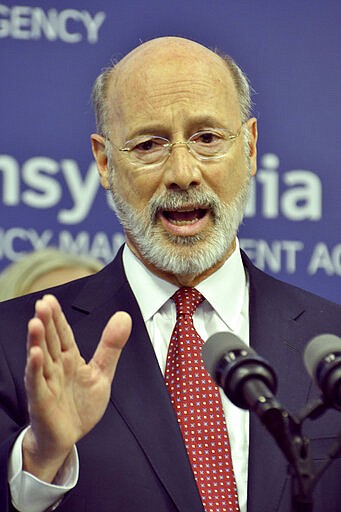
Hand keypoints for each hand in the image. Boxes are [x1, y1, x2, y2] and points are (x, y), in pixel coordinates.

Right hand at [22, 294, 130, 481]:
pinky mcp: (41, 401)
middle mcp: (56, 367)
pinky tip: (35, 355)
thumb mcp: (101, 373)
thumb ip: (111, 346)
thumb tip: (123, 315)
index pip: (63, 334)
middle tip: (42, 303)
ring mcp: (47, 383)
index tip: (49, 299)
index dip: (57, 318)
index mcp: (69, 358)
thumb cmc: (80, 405)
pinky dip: (35, 369)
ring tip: (35, 322)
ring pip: (41, 358)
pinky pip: (37, 383)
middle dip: (46, 322)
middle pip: (50, 341)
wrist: (68, 438)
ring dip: (37, 341)